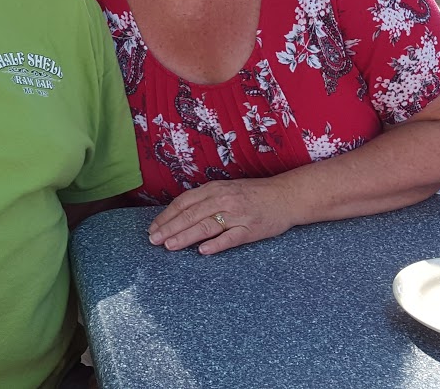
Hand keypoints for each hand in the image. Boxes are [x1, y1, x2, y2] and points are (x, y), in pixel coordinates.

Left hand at [147, 178, 297, 254]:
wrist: (286, 196)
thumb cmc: (254, 194)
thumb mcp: (227, 190)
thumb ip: (205, 200)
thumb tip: (179, 214)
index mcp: (215, 189)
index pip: (185, 202)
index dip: (167, 216)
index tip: (153, 228)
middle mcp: (224, 200)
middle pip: (191, 215)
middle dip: (169, 228)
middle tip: (153, 240)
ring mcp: (237, 215)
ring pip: (206, 226)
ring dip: (185, 236)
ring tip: (170, 246)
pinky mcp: (250, 229)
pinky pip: (230, 238)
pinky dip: (216, 245)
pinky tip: (202, 251)